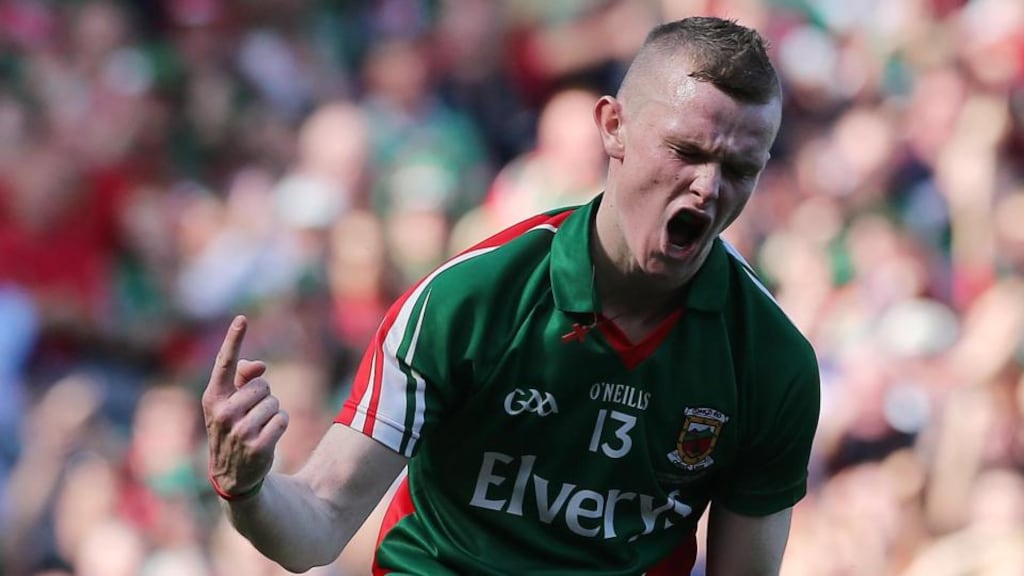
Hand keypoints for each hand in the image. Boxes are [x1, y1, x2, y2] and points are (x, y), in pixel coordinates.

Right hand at [202, 316, 288, 496]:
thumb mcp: (230, 404)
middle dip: (264, 396)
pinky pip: (283, 419)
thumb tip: (260, 365)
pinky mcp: (257, 446)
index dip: (234, 339)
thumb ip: (242, 378)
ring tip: (258, 428)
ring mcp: (239, 431)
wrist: (233, 475)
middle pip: (263, 385)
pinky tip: (268, 437)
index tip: (242, 318)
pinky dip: (281, 425)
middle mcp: (223, 413)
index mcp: (213, 398)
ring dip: (272, 413)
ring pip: (274, 402)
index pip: (225, 364)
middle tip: (252, 415)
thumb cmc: (234, 428)